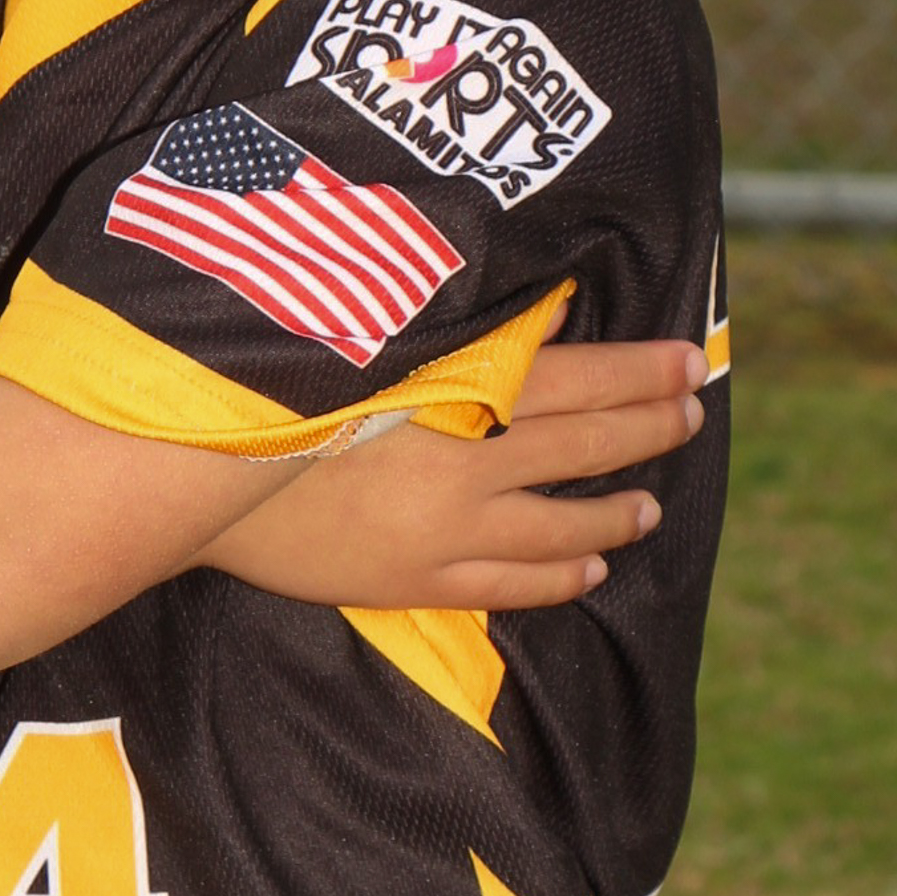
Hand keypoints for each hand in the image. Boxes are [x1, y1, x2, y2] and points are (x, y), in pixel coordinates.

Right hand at [194, 325, 705, 611]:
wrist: (201, 474)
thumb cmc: (283, 388)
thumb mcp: (376, 342)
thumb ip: (468, 330)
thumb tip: (549, 312)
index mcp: (463, 396)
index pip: (581, 380)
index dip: (642, 374)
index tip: (693, 362)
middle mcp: (472, 465)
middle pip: (586, 446)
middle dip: (649, 428)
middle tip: (695, 413)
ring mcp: (450, 532)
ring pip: (563, 527)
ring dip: (617, 512)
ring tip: (651, 505)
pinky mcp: (418, 580)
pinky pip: (510, 584)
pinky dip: (558, 574)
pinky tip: (587, 567)